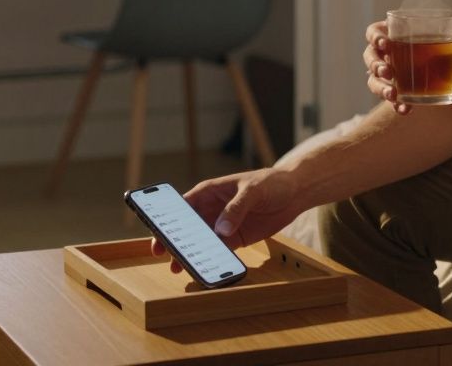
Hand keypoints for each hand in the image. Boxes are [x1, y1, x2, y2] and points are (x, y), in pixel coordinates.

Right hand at [150, 167, 301, 272]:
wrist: (294, 193)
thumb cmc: (270, 182)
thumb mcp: (253, 190)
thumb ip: (236, 208)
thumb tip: (221, 230)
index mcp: (208, 192)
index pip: (182, 206)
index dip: (168, 218)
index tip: (158, 231)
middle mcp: (211, 210)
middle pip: (187, 228)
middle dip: (174, 240)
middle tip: (163, 255)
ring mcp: (221, 225)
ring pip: (200, 242)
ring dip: (191, 254)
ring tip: (180, 268)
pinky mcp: (234, 239)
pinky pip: (219, 252)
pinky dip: (212, 260)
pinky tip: (206, 269)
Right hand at [364, 19, 451, 114]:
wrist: (438, 60)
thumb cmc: (436, 41)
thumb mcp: (445, 35)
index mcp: (390, 34)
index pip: (373, 33)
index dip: (374, 38)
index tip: (384, 44)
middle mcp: (383, 54)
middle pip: (370, 58)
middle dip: (376, 66)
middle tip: (388, 72)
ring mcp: (386, 73)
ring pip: (373, 81)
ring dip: (381, 88)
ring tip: (393, 95)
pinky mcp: (393, 89)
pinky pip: (390, 98)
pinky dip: (396, 105)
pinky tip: (405, 110)